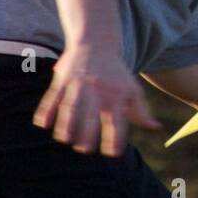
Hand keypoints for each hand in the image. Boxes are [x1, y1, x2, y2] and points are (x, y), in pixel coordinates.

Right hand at [33, 45, 159, 155]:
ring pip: (70, 106)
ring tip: (64, 139)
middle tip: (84, 150)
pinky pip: (53, 96)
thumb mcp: (133, 89)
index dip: (115, 138)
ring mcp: (78, 84)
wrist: (97, 43)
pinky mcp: (63, 79)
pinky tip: (42, 124)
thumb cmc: (116, 73)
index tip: (113, 154)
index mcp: (115, 96)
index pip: (116, 121)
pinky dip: (46, 109)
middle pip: (91, 115)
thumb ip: (141, 111)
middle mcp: (97, 91)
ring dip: (66, 123)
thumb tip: (155, 127)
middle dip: (88, 133)